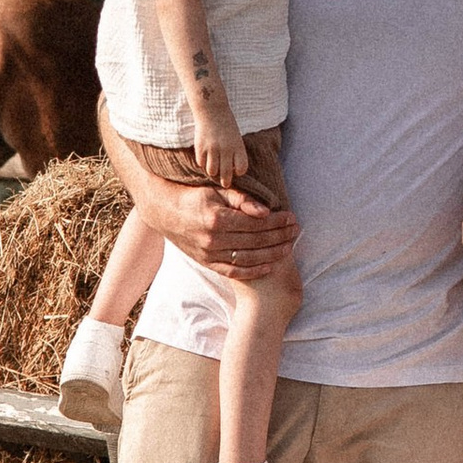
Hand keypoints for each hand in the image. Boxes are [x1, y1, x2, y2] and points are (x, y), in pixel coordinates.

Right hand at [150, 174, 296, 274]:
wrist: (166, 212)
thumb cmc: (196, 197)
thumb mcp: (217, 191)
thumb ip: (242, 200)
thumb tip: (265, 211)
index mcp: (217, 218)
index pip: (255, 223)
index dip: (276, 221)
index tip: (291, 217)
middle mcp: (213, 239)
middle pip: (255, 241)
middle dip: (280, 236)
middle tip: (296, 231)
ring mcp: (209, 254)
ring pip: (248, 258)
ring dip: (272, 254)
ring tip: (289, 248)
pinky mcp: (207, 263)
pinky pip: (233, 272)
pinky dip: (253, 271)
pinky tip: (269, 267)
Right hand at [189, 103, 249, 189]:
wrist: (212, 110)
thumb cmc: (226, 125)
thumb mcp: (236, 137)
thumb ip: (235, 152)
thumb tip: (232, 170)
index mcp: (238, 146)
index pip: (241, 168)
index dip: (239, 171)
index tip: (236, 170)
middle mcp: (226, 149)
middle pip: (226, 173)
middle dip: (226, 181)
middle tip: (225, 183)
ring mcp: (212, 149)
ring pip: (212, 171)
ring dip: (213, 171)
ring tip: (214, 168)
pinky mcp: (200, 148)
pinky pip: (201, 163)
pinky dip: (203, 163)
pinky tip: (205, 158)